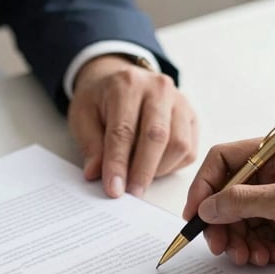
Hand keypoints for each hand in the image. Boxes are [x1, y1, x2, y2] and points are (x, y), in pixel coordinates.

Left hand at [68, 55, 197, 198]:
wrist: (119, 79)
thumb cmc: (100, 101)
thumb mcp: (82, 116)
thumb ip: (90, 145)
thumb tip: (95, 174)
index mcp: (127, 85)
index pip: (124, 130)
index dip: (118, 163)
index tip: (114, 189)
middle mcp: (158, 89)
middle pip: (157, 136)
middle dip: (143, 171)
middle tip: (131, 194)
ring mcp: (179, 101)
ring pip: (179, 144)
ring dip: (158, 169)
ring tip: (138, 178)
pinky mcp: (192, 116)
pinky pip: (189, 150)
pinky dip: (171, 166)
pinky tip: (153, 167)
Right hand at [183, 137, 274, 273]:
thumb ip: (240, 202)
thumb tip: (207, 207)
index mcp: (274, 153)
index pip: (223, 161)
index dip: (204, 186)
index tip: (195, 213)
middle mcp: (272, 175)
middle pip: (226, 196)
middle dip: (220, 223)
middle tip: (219, 245)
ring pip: (238, 221)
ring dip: (239, 242)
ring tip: (249, 256)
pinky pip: (255, 238)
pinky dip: (256, 250)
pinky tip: (270, 257)